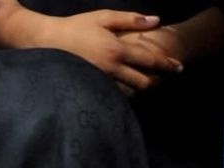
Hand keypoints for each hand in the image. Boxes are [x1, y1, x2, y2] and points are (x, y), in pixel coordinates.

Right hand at [44, 10, 180, 92]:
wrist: (44, 43)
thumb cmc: (75, 27)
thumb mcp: (103, 17)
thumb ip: (131, 19)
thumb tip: (156, 20)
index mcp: (117, 50)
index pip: (149, 60)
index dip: (167, 64)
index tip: (179, 68)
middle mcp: (111, 69)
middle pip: (142, 82)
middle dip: (154, 80)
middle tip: (160, 77)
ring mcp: (99, 82)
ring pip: (128, 92)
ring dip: (138, 87)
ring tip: (141, 81)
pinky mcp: (89, 89)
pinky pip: (112, 94)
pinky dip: (121, 92)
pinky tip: (121, 87)